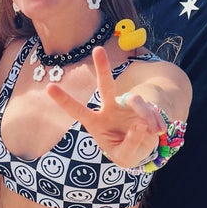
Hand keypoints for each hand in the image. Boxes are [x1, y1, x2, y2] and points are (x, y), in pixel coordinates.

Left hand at [46, 51, 161, 167]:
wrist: (145, 149)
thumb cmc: (127, 152)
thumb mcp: (126, 158)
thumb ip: (130, 144)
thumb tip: (140, 124)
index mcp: (96, 123)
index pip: (77, 111)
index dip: (64, 100)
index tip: (49, 87)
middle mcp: (110, 109)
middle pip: (105, 86)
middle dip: (103, 67)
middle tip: (98, 49)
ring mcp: (127, 105)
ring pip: (134, 99)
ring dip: (144, 115)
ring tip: (152, 131)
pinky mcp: (144, 105)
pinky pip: (150, 108)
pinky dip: (155, 121)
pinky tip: (158, 130)